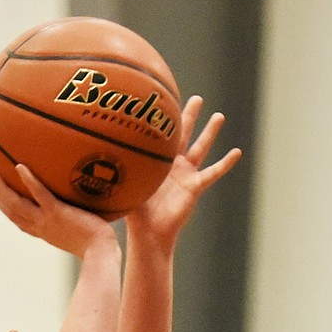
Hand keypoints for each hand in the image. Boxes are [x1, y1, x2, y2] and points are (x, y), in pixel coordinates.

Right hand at [0, 165, 117, 258]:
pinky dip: (28, 181)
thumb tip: (82, 214)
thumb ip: (75, 224)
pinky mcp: (57, 212)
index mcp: (45, 233)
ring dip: (3, 191)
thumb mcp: (81, 235)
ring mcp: (47, 220)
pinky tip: (19, 167)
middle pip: (13, 213)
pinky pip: (39, 194)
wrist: (100, 251)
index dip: (8, 211)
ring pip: (18, 205)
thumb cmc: (97, 244)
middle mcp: (41, 227)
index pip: (21, 222)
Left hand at [126, 95, 241, 248]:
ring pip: (201, 148)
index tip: (164, 99)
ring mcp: (186, 175)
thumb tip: (95, 155)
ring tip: (219, 116)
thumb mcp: (126, 187)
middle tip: (196, 98)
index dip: (163, 120)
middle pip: (183, 135)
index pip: (160, 136)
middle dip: (189, 116)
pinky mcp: (195, 187)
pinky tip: (237, 152)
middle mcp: (172, 166)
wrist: (149, 233)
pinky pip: (213, 173)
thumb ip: (118, 171)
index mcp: (155, 163)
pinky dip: (225, 163)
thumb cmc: (135, 214)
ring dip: (210, 132)